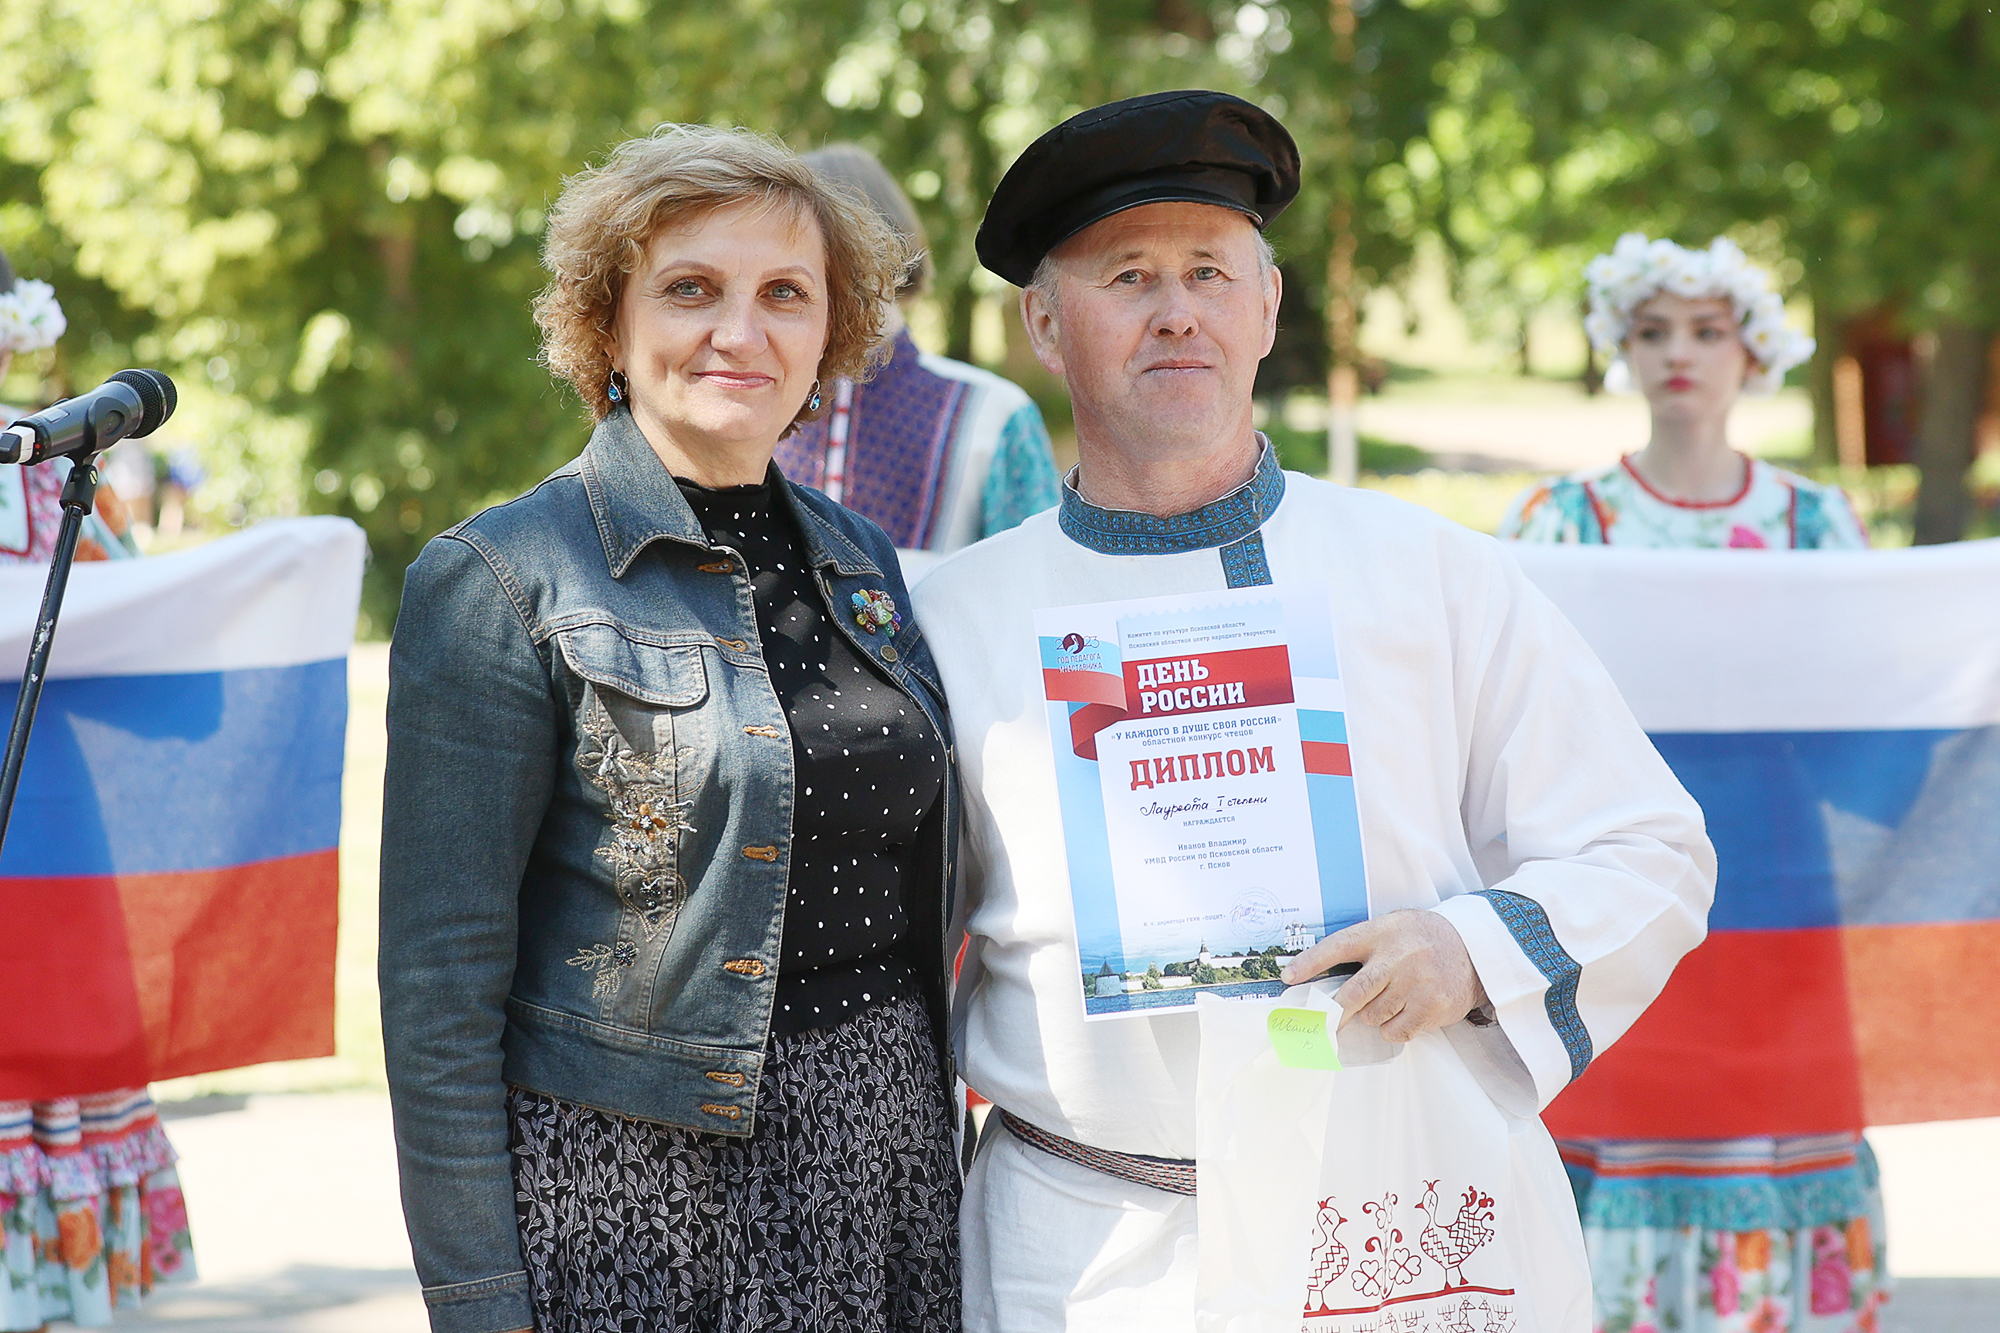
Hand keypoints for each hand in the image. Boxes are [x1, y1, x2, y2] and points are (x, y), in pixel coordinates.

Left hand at [1279, 909, 1487, 1042]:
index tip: (1288, 977)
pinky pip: (1395, 1031)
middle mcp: (1397, 957)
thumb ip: (1364, 949)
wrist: (1474, 948)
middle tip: (1322, 1023)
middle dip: (1333, 1012)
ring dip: (1372, 1016)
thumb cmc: (1423, 941)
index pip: (1338, 947)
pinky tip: (1404, 1014)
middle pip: (1353, 993)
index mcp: (1381, 933)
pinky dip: (1392, 1029)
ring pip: (1372, 1016)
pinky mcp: (1432, 1006)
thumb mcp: (1393, 928)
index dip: (1310, 963)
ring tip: (1389, 1001)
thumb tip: (1324, 981)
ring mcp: (1416, 982)